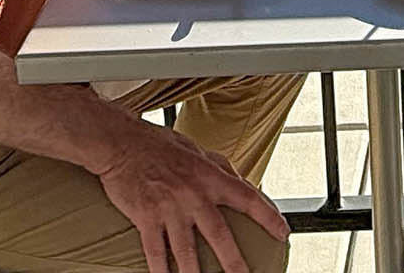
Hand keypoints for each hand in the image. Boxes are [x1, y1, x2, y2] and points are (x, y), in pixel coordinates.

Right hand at [94, 124, 289, 272]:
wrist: (120, 143)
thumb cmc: (159, 145)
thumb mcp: (197, 150)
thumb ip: (221, 168)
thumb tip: (243, 183)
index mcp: (209, 177)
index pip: (248, 198)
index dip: (268, 216)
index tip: (282, 232)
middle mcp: (193, 195)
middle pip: (219, 235)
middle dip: (234, 262)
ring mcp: (169, 208)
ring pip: (187, 251)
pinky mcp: (146, 217)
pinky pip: (155, 251)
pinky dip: (161, 270)